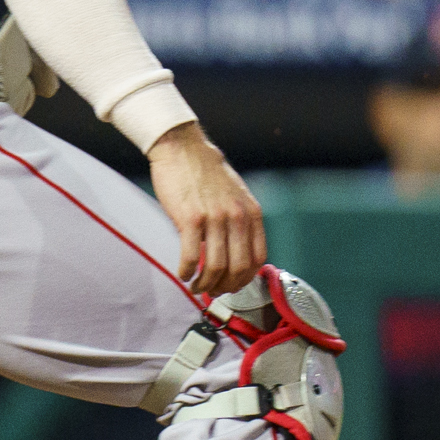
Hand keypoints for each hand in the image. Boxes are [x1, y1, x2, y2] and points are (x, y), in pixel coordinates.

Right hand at [148, 122, 263, 297]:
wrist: (182, 148)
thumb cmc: (205, 172)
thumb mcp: (235, 195)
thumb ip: (240, 220)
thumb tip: (235, 251)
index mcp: (251, 213)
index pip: (257, 259)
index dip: (245, 279)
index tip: (232, 286)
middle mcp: (237, 217)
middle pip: (237, 268)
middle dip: (225, 287)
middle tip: (212, 291)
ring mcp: (214, 218)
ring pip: (214, 267)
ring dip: (204, 284)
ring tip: (195, 286)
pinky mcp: (190, 218)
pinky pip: (191, 256)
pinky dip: (186, 271)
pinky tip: (182, 273)